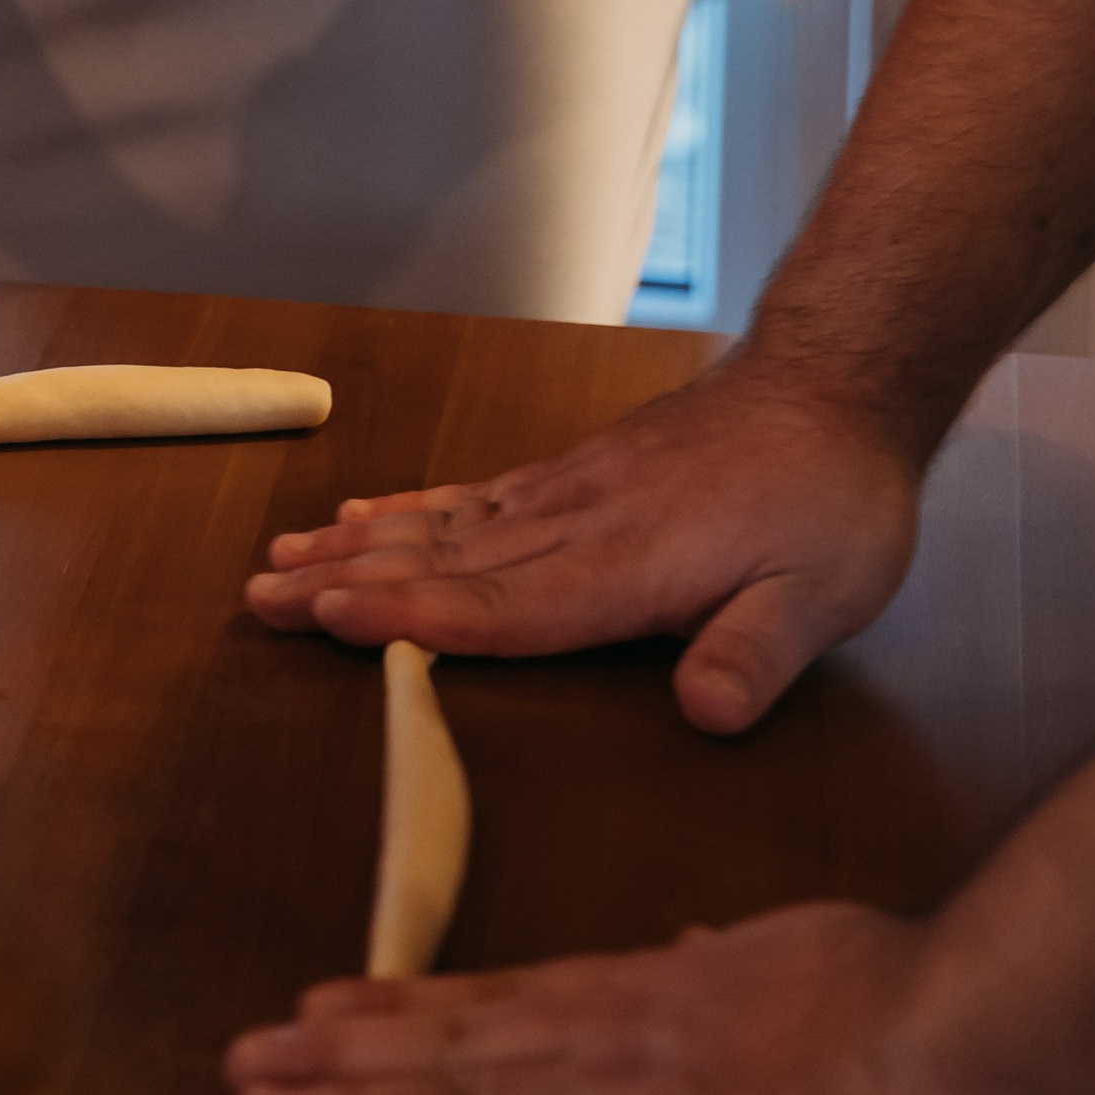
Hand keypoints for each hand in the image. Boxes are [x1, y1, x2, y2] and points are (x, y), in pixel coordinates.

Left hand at [225, 903, 1030, 1094]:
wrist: (962, 1043)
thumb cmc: (911, 1005)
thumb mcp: (798, 952)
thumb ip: (731, 967)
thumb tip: (695, 957)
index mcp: (652, 989)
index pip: (500, 999)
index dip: (403, 1008)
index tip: (326, 1004)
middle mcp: (607, 1040)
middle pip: (446, 1047)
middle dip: (338, 1059)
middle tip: (245, 1060)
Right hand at [244, 358, 922, 734]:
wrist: (835, 380)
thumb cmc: (833, 499)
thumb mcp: (825, 593)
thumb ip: (759, 652)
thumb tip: (707, 714)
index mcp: (629, 562)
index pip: (506, 604)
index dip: (418, 619)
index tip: (332, 618)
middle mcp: (578, 520)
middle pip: (447, 561)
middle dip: (349, 583)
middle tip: (259, 597)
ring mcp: (570, 488)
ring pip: (447, 523)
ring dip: (361, 544)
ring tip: (282, 558)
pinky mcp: (576, 471)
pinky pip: (475, 493)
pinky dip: (412, 507)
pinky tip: (369, 514)